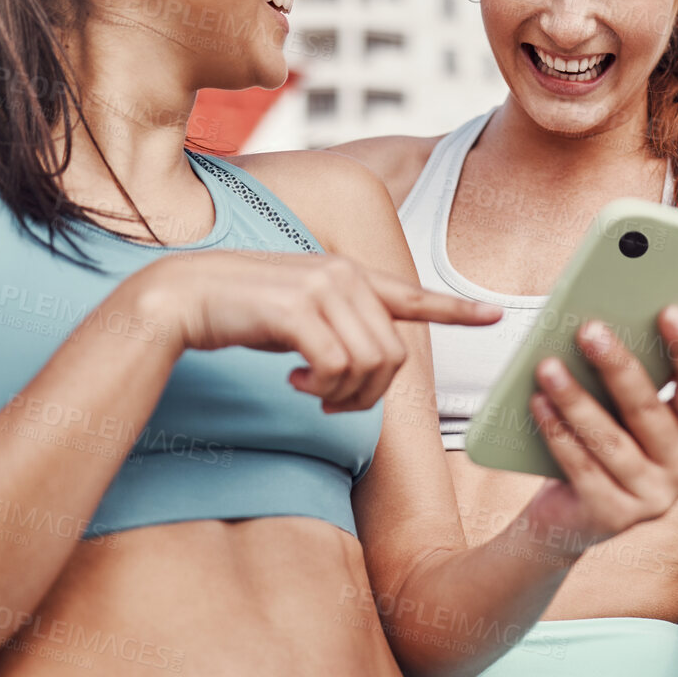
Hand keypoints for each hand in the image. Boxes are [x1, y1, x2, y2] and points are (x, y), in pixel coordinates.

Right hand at [144, 249, 501, 412]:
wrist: (182, 297)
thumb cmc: (240, 311)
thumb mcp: (300, 314)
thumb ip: (340, 326)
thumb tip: (371, 364)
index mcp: (348, 274)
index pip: (412, 294)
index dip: (455, 309)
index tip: (494, 316)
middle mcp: (344, 275)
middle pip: (392, 357)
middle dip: (368, 394)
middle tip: (329, 402)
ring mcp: (323, 288)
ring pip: (371, 366)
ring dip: (343, 395)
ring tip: (309, 390)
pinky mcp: (299, 309)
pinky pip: (337, 368)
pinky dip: (320, 388)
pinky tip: (294, 382)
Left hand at [523, 304, 677, 545]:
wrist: (568, 518)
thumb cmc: (596, 448)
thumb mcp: (617, 414)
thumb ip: (622, 382)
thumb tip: (600, 326)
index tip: (667, 310)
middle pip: (649, 411)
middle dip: (617, 367)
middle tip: (589, 329)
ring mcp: (650, 497)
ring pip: (610, 441)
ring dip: (576, 400)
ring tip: (547, 366)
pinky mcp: (613, 517)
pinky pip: (582, 468)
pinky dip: (558, 434)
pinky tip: (538, 405)